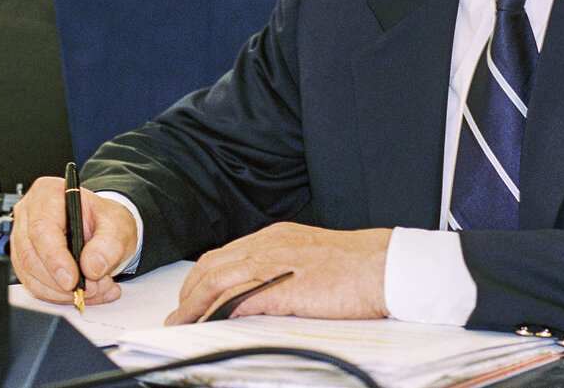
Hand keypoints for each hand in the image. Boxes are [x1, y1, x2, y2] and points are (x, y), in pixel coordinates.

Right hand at [10, 175, 138, 305]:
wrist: (104, 229)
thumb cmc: (106, 221)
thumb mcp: (118, 225)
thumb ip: (109, 244)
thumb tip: (91, 267)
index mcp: (48, 194)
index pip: (42, 229)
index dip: (55, 258)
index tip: (72, 280)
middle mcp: (29, 214)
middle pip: (31, 255)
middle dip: (61, 280)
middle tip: (92, 289)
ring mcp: (22, 238)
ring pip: (30, 274)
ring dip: (61, 292)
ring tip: (95, 291)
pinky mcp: (24, 260)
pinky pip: (34, 284)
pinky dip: (58, 295)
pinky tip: (84, 294)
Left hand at [164, 222, 390, 324]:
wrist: (385, 267)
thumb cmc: (358, 266)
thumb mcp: (311, 259)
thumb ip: (283, 270)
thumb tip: (262, 292)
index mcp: (276, 236)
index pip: (224, 255)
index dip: (201, 278)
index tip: (191, 297)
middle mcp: (269, 245)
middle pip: (211, 266)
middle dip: (188, 292)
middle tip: (178, 314)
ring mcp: (274, 264)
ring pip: (216, 281)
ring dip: (193, 305)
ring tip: (181, 324)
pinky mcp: (283, 289)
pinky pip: (237, 300)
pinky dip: (216, 313)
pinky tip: (208, 326)